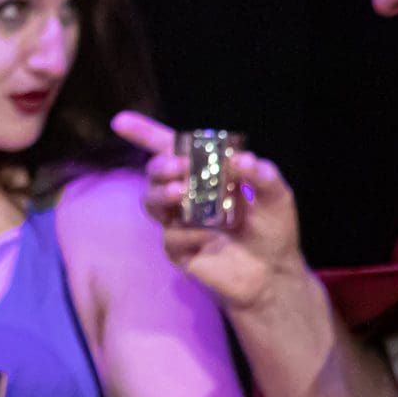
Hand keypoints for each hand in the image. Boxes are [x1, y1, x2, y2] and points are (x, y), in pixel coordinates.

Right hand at [110, 110, 310, 313]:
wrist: (273, 275)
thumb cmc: (274, 231)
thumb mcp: (278, 197)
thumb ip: (262, 175)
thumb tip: (240, 160)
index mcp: (206, 174)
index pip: (171, 149)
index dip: (144, 133)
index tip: (120, 121)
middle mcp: (187, 194)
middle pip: (156, 173)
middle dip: (159, 166)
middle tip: (178, 168)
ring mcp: (179, 222)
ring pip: (152, 201)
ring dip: (162, 193)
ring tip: (181, 193)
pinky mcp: (177, 249)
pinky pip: (172, 236)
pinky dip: (191, 234)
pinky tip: (212, 239)